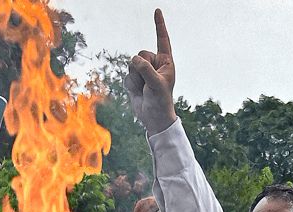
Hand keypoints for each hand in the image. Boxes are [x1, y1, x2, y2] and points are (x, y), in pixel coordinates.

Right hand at [124, 9, 176, 134]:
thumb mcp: (156, 85)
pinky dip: (130, 85)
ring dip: (135, 79)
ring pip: (131, 64)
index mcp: (165, 62)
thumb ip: (146, 69)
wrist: (153, 118)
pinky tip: (138, 93)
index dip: (159, 25)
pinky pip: (126, 76)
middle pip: (140, 53)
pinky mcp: (134, 79)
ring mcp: (143, 71)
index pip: (162, 40)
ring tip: (144, 89)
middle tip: (148, 83)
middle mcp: (154, 64)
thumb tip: (134, 59)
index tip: (157, 10)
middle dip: (141, 68)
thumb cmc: (161, 101)